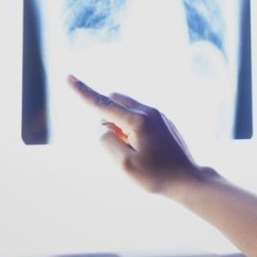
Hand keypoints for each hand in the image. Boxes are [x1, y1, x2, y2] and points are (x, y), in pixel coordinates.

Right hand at [67, 75, 203, 198]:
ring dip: (120, 123)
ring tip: (135, 150)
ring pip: (126, 109)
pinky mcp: (163, 121)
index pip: (102, 103)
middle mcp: (149, 112)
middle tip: (118, 145)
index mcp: (137, 120)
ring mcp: (158, 115)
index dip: (83, 92)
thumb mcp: (124, 164)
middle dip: (106, 117)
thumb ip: (106, 141)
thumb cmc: (156, 175)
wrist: (188, 179)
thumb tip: (103, 127)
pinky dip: (131, 127)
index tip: (68, 77)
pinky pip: (138, 117)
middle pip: (114, 101)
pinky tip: (145, 150)